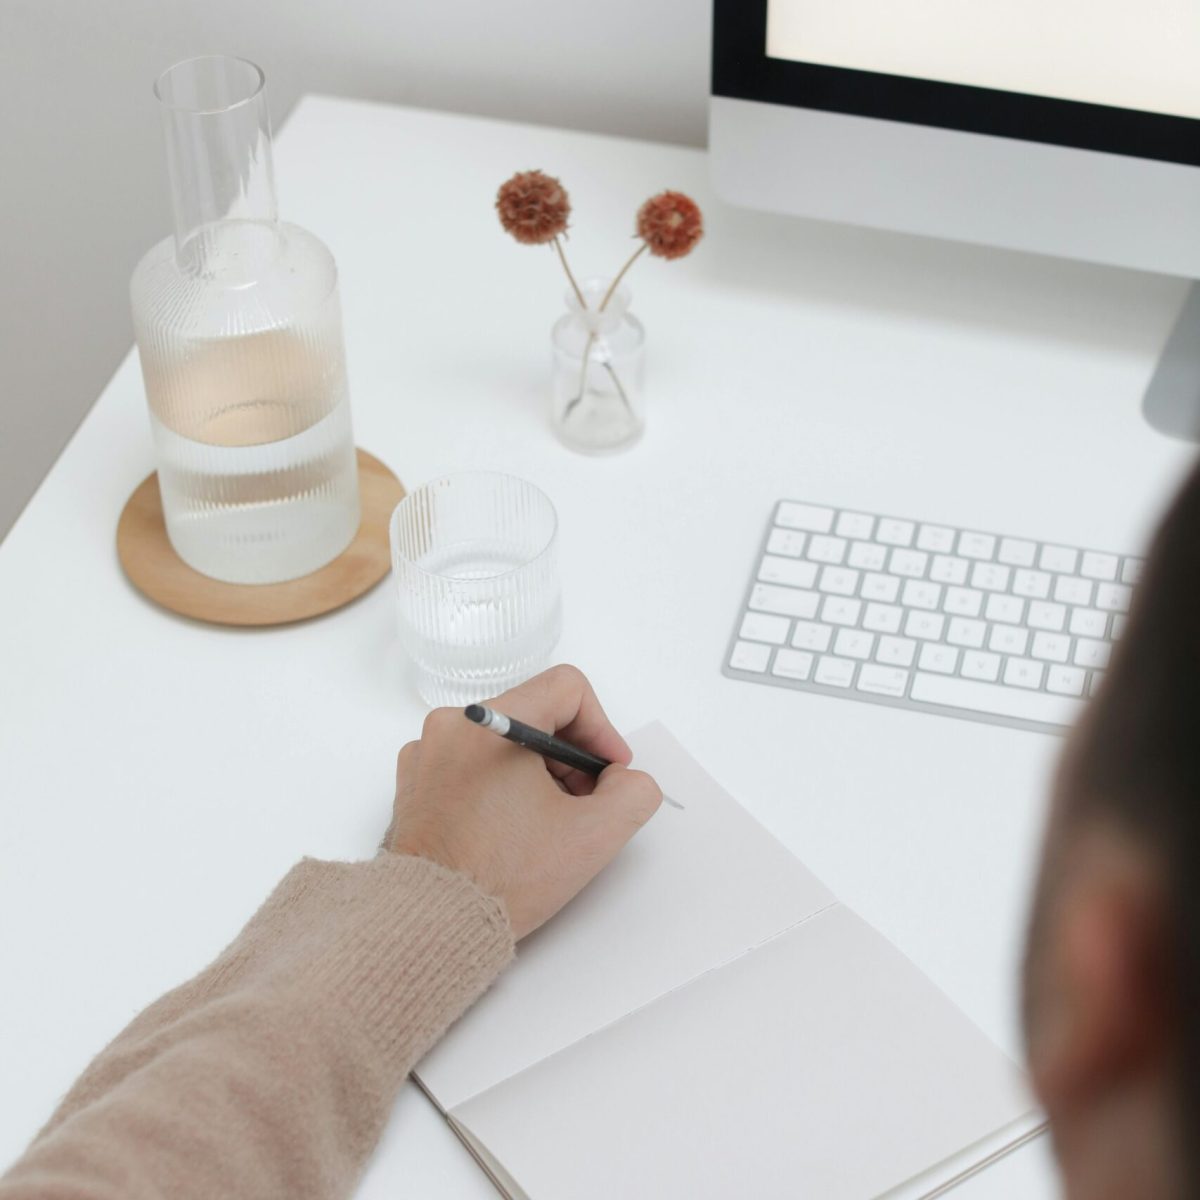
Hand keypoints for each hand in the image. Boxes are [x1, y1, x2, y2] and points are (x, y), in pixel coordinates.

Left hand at [386, 665, 662, 938]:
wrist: (427, 924)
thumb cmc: (502, 877)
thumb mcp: (593, 836)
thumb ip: (633, 793)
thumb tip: (624, 780)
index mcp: (490, 723)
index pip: (566, 690)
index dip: (601, 729)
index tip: (609, 773)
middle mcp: (452, 726)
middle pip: (535, 715)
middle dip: (572, 758)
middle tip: (585, 806)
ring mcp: (427, 755)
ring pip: (504, 743)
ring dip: (539, 775)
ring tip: (547, 825)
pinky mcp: (416, 784)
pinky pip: (472, 765)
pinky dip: (501, 787)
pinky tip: (511, 831)